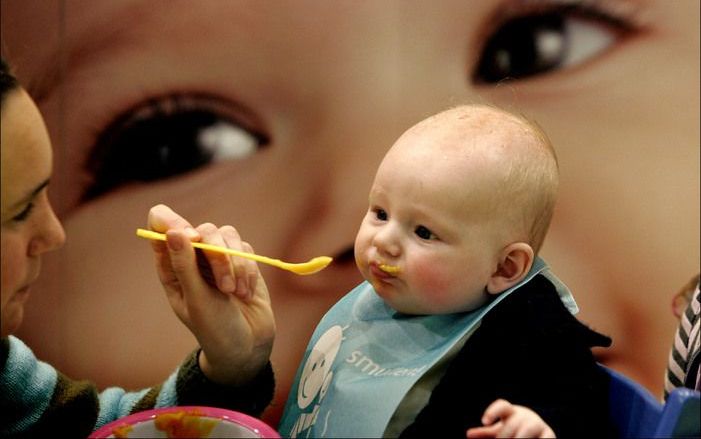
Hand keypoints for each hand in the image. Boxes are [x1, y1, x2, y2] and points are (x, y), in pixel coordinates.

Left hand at [146, 204, 274, 386]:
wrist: (247, 347)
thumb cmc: (213, 328)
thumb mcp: (196, 299)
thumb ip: (184, 265)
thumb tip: (172, 231)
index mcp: (171, 265)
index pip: (161, 224)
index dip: (174, 222)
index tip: (192, 238)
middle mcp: (193, 257)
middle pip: (204, 229)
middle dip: (218, 256)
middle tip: (225, 287)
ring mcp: (218, 257)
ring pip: (227, 235)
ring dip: (236, 265)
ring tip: (236, 293)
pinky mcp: (241, 260)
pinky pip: (246, 248)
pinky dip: (248, 271)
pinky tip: (245, 293)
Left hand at [466, 399, 554, 437]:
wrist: (539, 431)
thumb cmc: (514, 430)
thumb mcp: (500, 430)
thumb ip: (486, 432)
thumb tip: (468, 434)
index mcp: (511, 412)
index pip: (502, 406)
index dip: (493, 411)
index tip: (484, 421)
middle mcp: (525, 416)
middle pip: (512, 423)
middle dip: (504, 436)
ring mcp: (538, 424)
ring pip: (526, 430)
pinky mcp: (549, 434)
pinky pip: (544, 438)